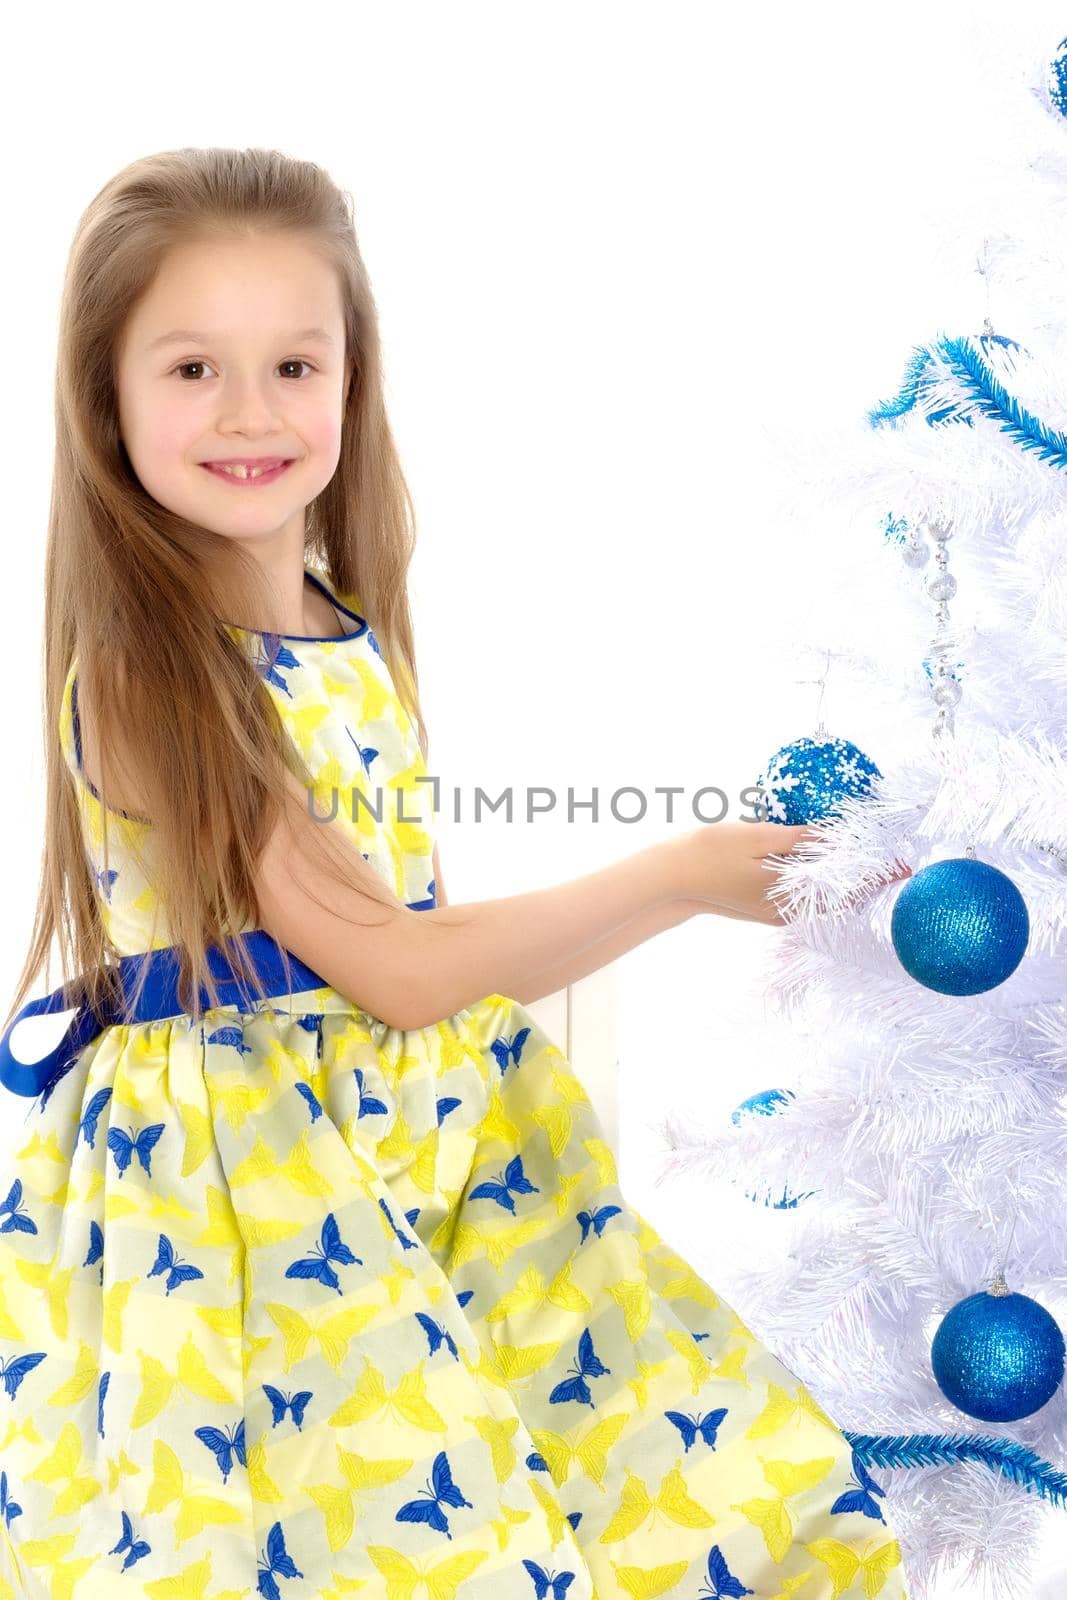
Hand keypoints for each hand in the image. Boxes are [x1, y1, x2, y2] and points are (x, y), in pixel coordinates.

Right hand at [675, 821, 912, 925]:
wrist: (670, 877)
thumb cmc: (710, 852)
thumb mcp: (759, 838)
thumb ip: (801, 839)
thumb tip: (840, 838)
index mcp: (790, 898)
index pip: (847, 889)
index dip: (878, 874)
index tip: (906, 865)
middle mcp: (789, 912)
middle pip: (840, 896)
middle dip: (868, 877)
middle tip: (900, 860)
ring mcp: (778, 912)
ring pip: (824, 896)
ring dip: (846, 878)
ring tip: (876, 860)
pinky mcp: (768, 907)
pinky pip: (806, 893)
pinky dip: (821, 878)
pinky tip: (831, 860)